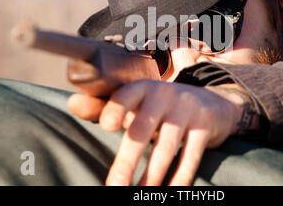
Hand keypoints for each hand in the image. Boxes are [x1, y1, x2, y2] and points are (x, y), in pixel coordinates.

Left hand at [68, 79, 243, 185]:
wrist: (211, 103)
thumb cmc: (161, 107)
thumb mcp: (136, 104)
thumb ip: (104, 106)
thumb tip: (71, 104)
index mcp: (142, 88)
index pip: (126, 96)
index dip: (116, 109)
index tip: (107, 126)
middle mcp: (164, 95)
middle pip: (143, 129)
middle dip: (128, 160)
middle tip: (114, 186)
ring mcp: (186, 108)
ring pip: (166, 147)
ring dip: (152, 176)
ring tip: (140, 197)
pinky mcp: (204, 125)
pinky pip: (190, 155)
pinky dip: (180, 177)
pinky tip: (171, 193)